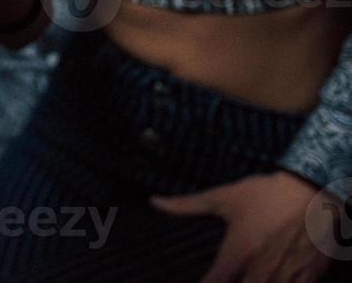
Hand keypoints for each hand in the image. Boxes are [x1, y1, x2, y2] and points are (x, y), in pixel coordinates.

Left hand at [151, 171, 331, 282]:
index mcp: (237, 255)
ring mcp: (287, 278)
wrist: (312, 192)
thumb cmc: (265, 194)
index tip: (203, 280)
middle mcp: (260, 271)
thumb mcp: (224, 198)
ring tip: (247, 275)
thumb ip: (187, 205)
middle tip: (227, 276)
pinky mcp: (308, 279)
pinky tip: (273, 278)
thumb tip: (154, 201)